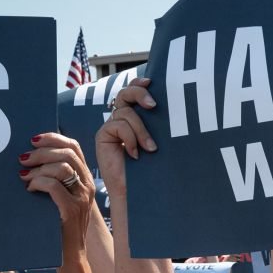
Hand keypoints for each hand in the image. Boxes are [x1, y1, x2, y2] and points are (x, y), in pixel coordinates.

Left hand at [18, 133, 93, 231]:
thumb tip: (32, 157)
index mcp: (85, 179)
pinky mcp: (72, 210)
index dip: (53, 138)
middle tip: (23, 159)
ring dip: (38, 168)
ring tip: (24, 176)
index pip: (74, 147)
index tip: (33, 140)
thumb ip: (56, 178)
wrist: (70, 255)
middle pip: (67, 153)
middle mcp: (87, 186)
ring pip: (62, 168)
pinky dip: (38, 183)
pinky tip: (30, 189)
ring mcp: (81, 198)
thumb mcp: (63, 197)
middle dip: (41, 153)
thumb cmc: (61, 225)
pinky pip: (54, 186)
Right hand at [95, 77, 156, 198]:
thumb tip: (170, 105)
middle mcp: (121, 120)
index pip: (133, 92)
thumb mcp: (156, 141)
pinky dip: (130, 138)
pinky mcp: (103, 136)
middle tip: (153, 106)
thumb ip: (156, 124)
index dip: (139, 84)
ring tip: (151, 149)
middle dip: (139, 93)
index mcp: (134, 118)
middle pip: (125, 93)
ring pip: (126, 112)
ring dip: (142, 130)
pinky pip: (118, 125)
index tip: (152, 81)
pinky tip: (135, 154)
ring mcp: (111, 127)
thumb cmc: (151, 169)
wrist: (136, 191)